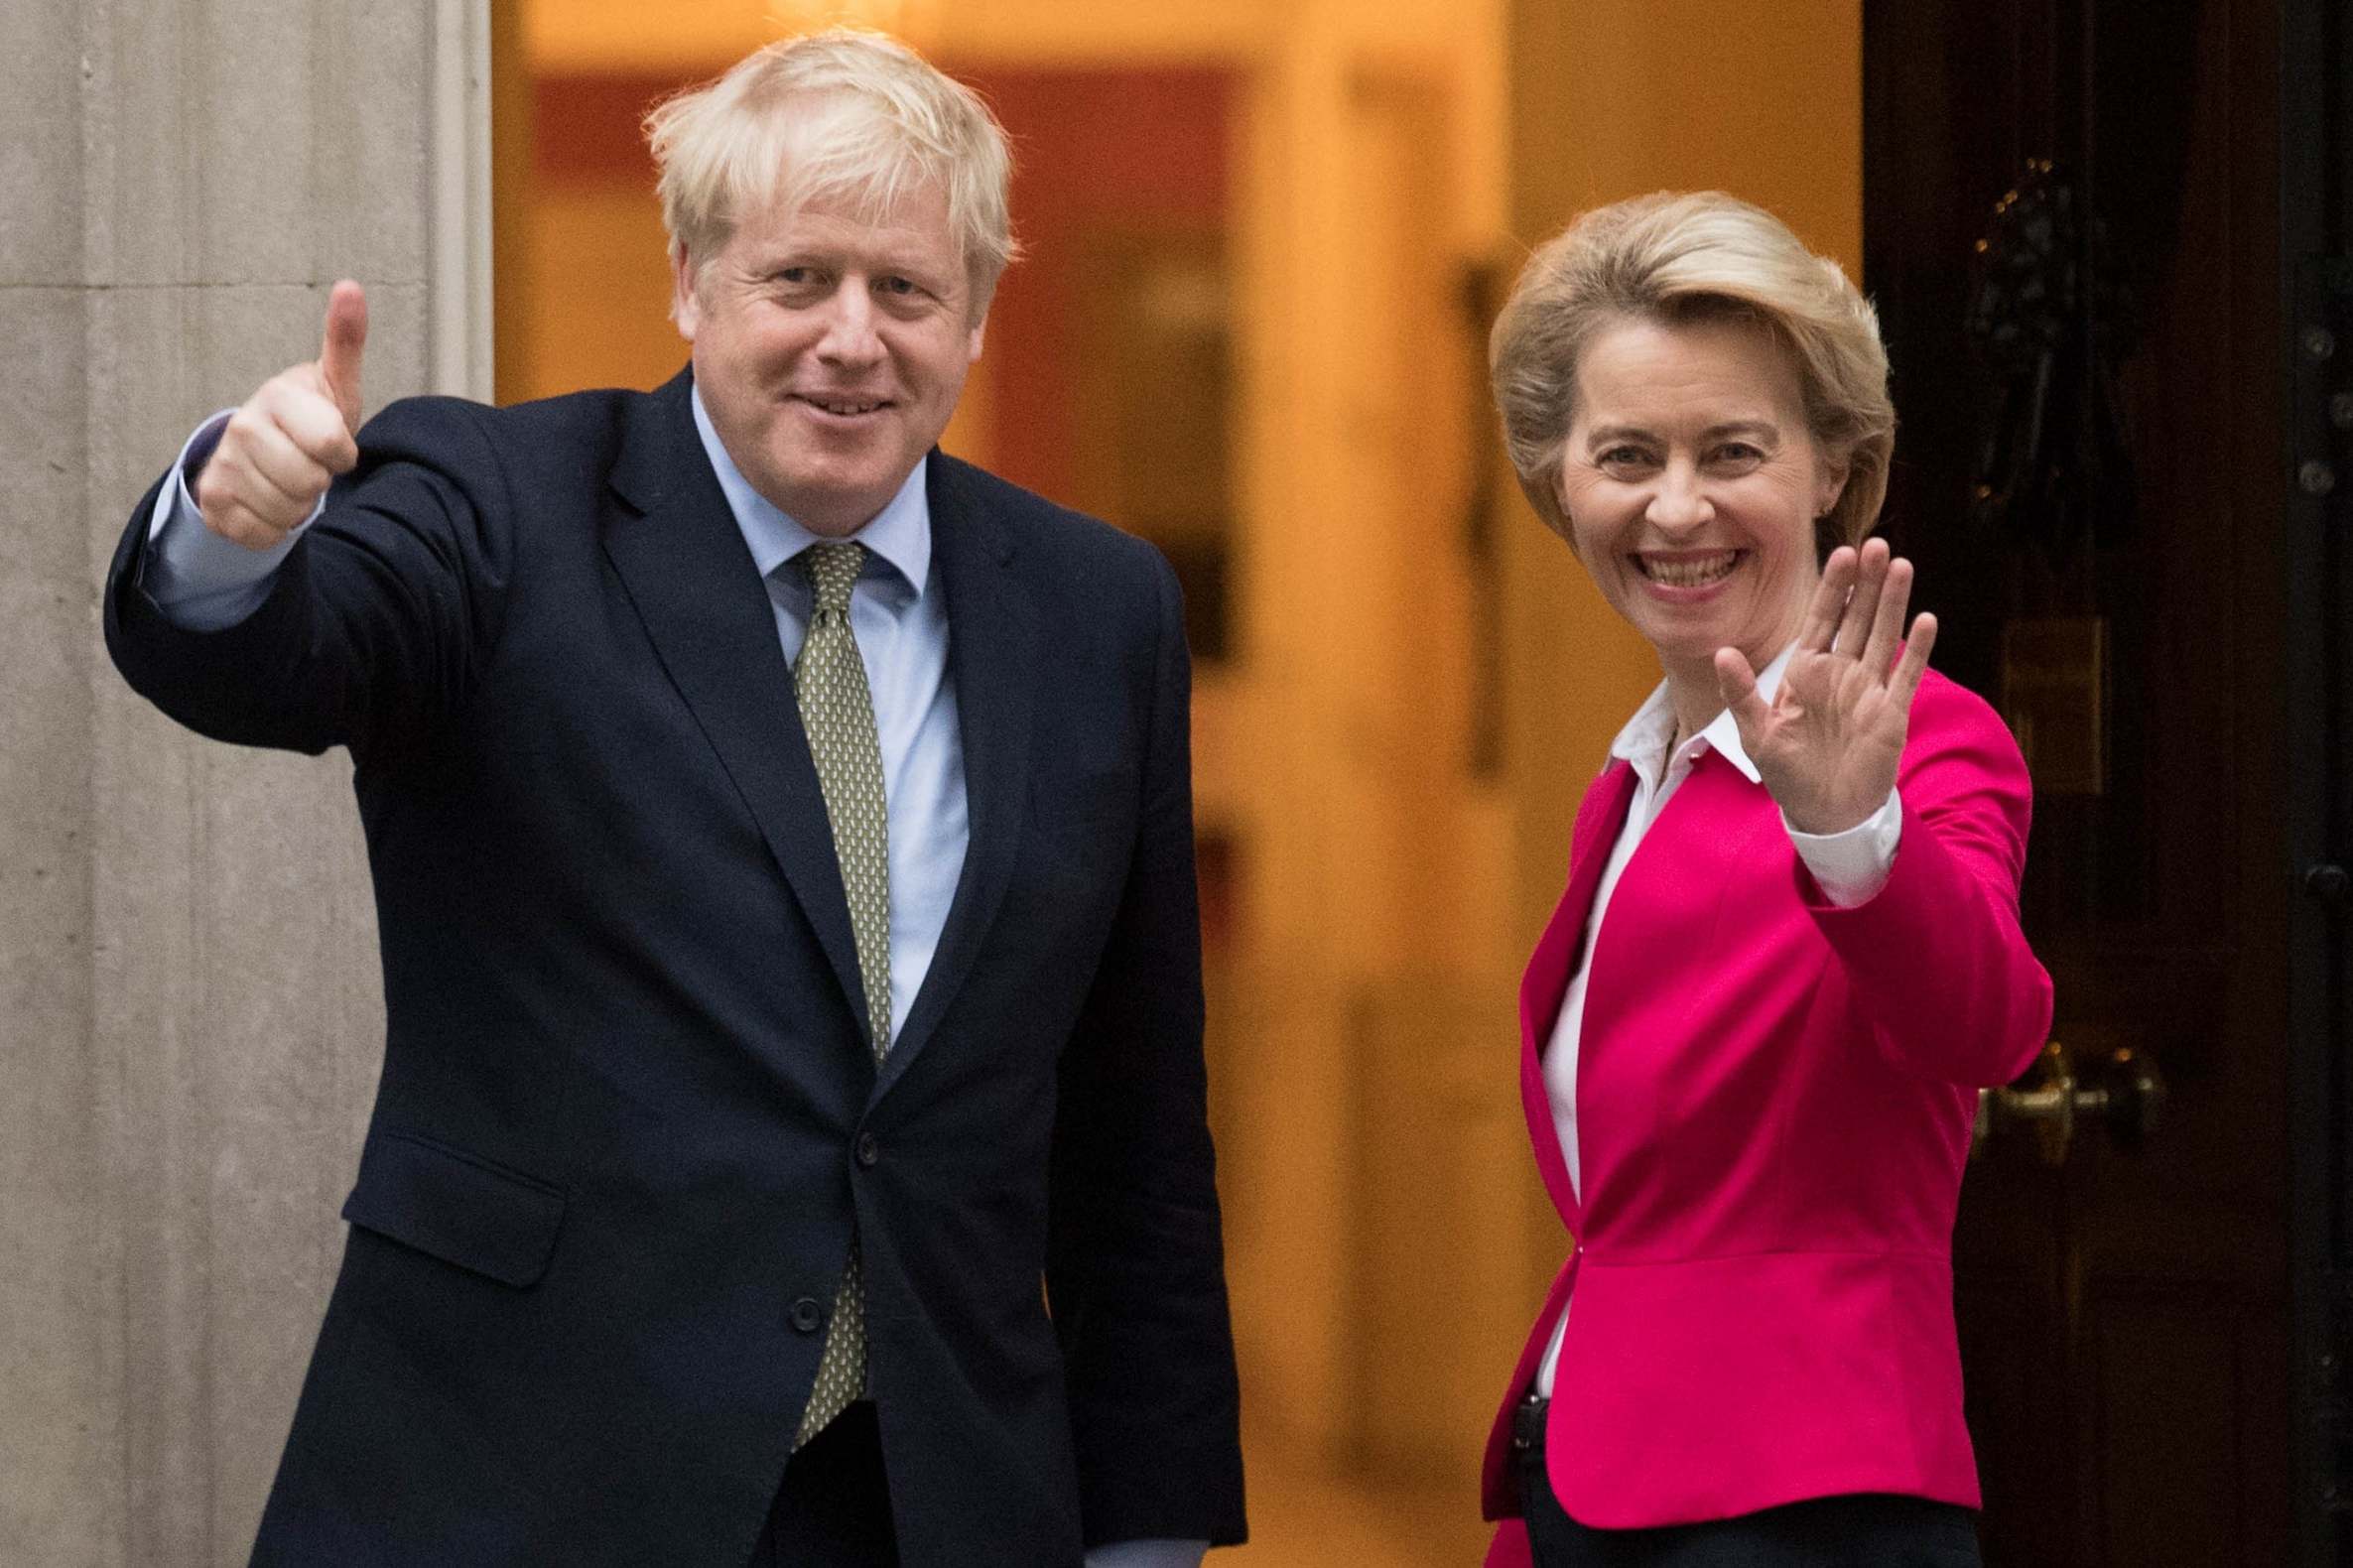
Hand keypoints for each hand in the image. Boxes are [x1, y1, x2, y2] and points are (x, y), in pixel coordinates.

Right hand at [195, 280, 367, 549]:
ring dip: (298, 505)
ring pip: (288, 511)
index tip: (331, 440)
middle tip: (308, 461)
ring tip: (288, 478)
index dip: (341, 452)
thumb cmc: (308, 417)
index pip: (331, 447)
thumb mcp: (334, 384)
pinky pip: (264, 534)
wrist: (259, 453)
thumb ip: (345, 342)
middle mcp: (241, 428)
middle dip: (319, 480)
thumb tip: (351, 286)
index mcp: (276, 396)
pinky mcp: (212, 503)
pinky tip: (267, 500)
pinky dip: (275, 527)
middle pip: (310, 483)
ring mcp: (223, 466)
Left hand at [1714, 538, 1938, 835]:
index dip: (1833, 588)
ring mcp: (1868, 690)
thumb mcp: (1756, 732)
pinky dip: (1917, 649)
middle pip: (1857, 618)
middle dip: (1867, 583)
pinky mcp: (1892, 712)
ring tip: (1902, 566)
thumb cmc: (1787, 772)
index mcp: (1806, 672)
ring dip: (1893, 603)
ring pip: (1884, 636)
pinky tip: (1927, 619)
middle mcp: (1840, 674)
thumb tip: (1722, 653)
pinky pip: (1906, 675)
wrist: (1824, 812)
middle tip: (1878, 545)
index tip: (1843, 554)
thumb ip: (1741, 692)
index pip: (1822, 619)